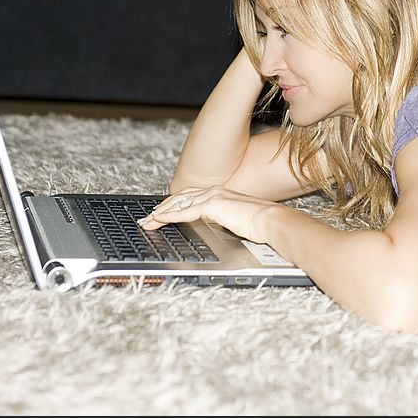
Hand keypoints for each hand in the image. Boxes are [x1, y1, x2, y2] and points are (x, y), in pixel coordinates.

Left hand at [137, 185, 279, 244]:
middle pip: (180, 197)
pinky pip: (184, 212)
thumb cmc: (258, 222)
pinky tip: (159, 220)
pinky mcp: (211, 205)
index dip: (173, 204)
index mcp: (219, 193)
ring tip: (148, 221)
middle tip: (148, 217)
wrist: (269, 220)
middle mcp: (213, 191)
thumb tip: (210, 226)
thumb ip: (221, 219)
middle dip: (162, 207)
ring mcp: (212, 196)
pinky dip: (169, 216)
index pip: (190, 197)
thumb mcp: (234, 219)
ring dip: (161, 212)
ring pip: (178, 203)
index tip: (161, 213)